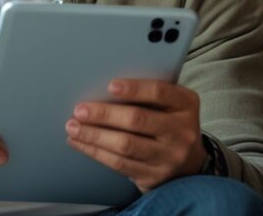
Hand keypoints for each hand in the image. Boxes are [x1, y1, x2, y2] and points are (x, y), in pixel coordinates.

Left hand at [64, 79, 206, 191]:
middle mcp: (181, 131)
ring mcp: (169, 156)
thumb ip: (147, 95)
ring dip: (94, 135)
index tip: (110, 86)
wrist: (189, 163)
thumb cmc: (169, 124)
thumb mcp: (170, 105)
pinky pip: (119, 164)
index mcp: (185, 105)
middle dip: (104, 114)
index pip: (159, 92)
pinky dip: (95, 152)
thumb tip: (102, 88)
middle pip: (137, 119)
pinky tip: (80, 143)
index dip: (134, 89)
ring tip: (73, 127)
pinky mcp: (154, 176)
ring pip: (125, 145)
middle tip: (80, 110)